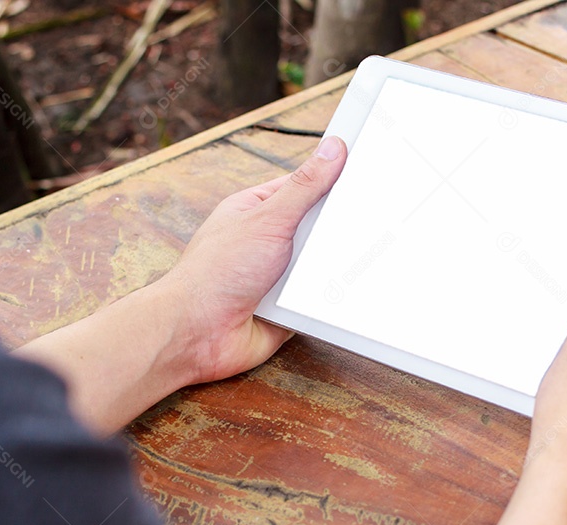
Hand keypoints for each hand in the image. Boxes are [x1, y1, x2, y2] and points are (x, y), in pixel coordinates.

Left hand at [161, 136, 347, 384]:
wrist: (198, 334)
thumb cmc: (215, 273)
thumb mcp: (268, 219)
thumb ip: (305, 187)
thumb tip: (331, 150)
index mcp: (257, 210)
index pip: (305, 185)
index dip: (335, 179)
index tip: (368, 168)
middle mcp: (267, 241)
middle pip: (318, 226)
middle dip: (337, 229)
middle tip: (368, 220)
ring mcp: (277, 275)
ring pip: (321, 264)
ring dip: (328, 268)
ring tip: (351, 260)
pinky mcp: (287, 307)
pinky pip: (318, 298)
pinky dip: (325, 299)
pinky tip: (336, 294)